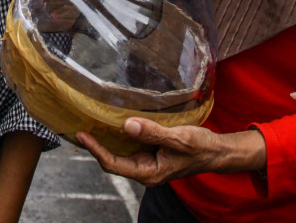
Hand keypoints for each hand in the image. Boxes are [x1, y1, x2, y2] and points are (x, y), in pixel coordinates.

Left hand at [77, 119, 265, 185]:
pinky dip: (120, 134)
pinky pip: (131, 144)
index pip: (113, 163)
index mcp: (148, 173)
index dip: (96, 150)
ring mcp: (147, 161)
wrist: (217, 151)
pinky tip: (113, 121)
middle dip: (96, 144)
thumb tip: (127, 125)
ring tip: (90, 122)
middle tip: (79, 126)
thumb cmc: (200, 148)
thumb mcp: (177, 138)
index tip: (82, 135)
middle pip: (112, 159)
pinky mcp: (151, 152)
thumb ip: (152, 133)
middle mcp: (145, 170)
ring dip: (107, 138)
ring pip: (121, 151)